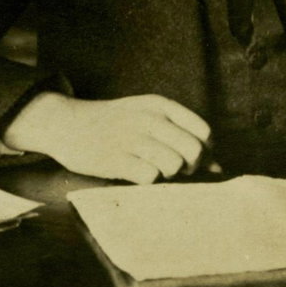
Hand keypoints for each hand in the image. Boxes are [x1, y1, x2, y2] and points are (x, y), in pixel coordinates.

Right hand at [0, 91, 214, 183]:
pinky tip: (134, 173)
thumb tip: (218, 166)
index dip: (204, 151)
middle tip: (173, 169)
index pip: (203, 132)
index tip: (191, 159)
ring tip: (151, 169)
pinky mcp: (115, 159)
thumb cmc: (114, 124)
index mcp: (159, 105)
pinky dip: (147, 181)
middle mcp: (148, 119)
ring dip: (167, 175)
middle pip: (193, 151)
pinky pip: (150, 177)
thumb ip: (181, 135)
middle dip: (189, 167)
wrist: (67, 124)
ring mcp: (131, 138)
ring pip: (173, 165)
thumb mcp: (147, 116)